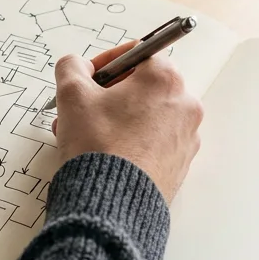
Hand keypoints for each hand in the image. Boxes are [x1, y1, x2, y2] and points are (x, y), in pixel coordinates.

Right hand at [51, 41, 203, 202]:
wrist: (112, 206)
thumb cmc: (98, 148)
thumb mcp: (73, 96)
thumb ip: (72, 67)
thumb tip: (77, 66)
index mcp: (165, 80)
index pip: (138, 53)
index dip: (107, 62)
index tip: (89, 77)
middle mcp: (184, 105)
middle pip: (142, 86)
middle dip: (108, 95)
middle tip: (83, 108)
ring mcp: (186, 137)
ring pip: (146, 115)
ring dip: (115, 119)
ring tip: (86, 135)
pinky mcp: (181, 164)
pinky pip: (154, 141)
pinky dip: (131, 141)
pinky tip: (105, 153)